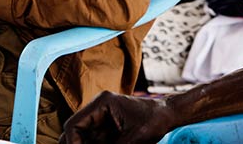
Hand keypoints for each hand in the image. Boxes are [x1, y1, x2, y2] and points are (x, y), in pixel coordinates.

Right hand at [60, 91, 175, 143]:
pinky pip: (92, 142)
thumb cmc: (154, 121)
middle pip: (74, 132)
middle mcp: (97, 109)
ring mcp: (101, 119)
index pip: (74, 125)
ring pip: (81, 139)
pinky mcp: (106, 129)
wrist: (168, 115)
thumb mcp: (132, 140)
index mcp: (101, 103)